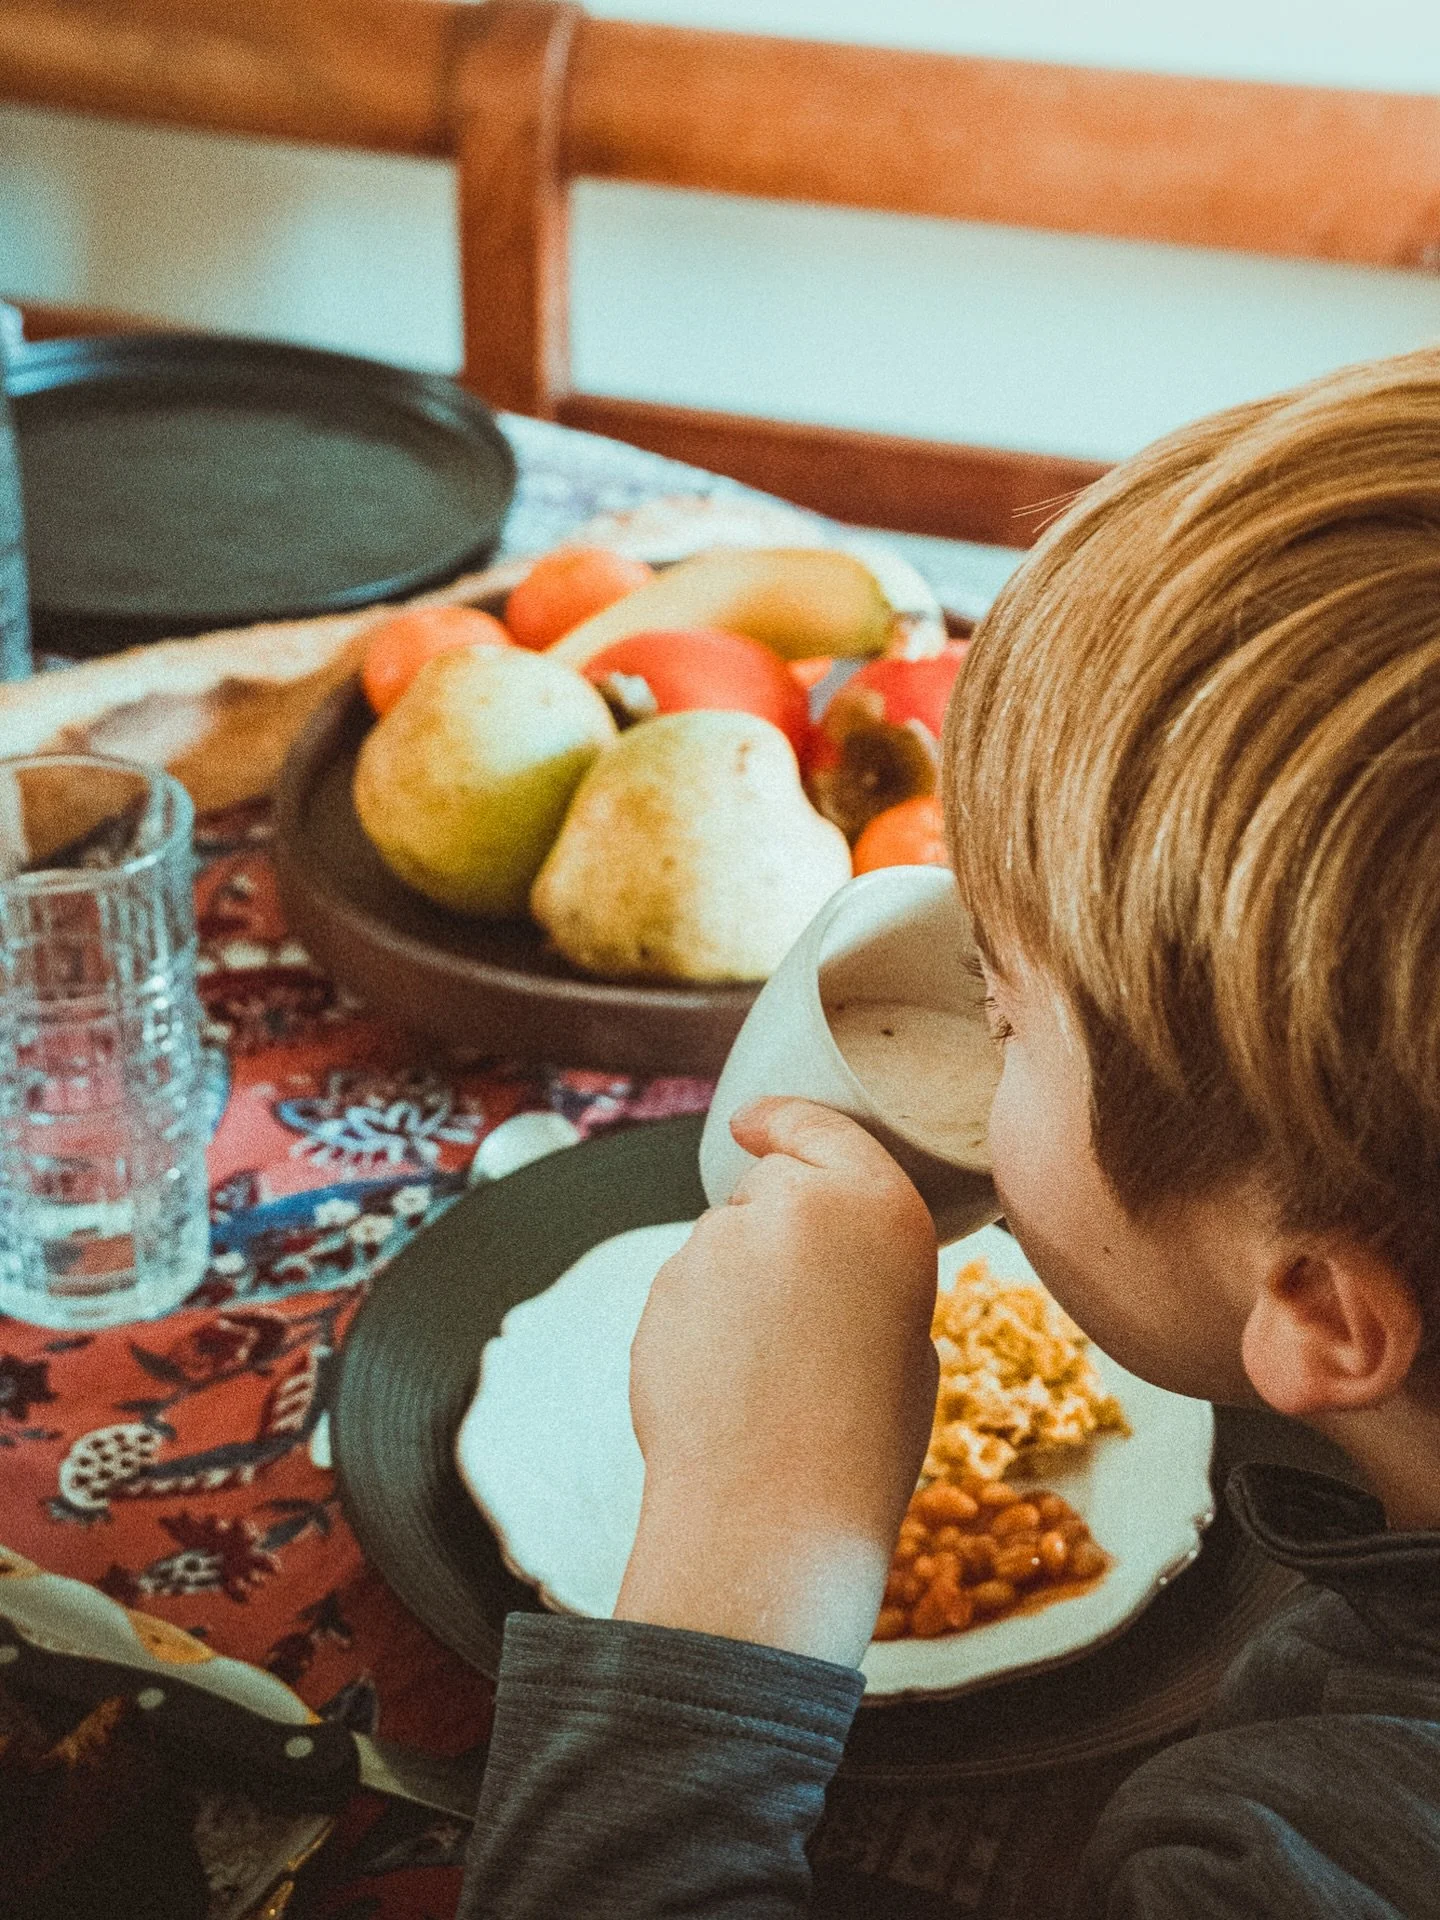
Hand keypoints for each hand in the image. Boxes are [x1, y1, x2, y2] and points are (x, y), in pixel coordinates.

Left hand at [615, 1097, 938, 1666]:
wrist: (776, 1506)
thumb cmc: (865, 1436)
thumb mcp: (909, 1338)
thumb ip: (865, 1274)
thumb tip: (831, 1274)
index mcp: (879, 1208)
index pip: (823, 1128)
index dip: (783, 1121)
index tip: (753, 1125)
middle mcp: (796, 1207)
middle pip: (767, 1193)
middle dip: (772, 1232)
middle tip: (804, 1317)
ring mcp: (719, 1244)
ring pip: (720, 1247)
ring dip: (733, 1286)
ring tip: (767, 1371)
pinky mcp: (663, 1287)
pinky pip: (684, 1294)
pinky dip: (698, 1326)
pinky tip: (724, 1384)